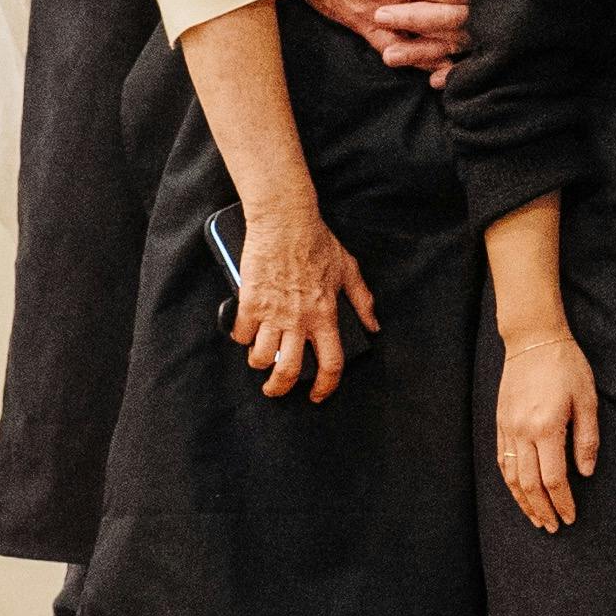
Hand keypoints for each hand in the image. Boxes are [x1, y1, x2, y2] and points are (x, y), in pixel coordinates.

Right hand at [230, 194, 377, 401]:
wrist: (286, 221)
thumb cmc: (317, 242)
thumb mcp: (348, 271)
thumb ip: (362, 300)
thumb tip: (373, 324)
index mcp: (325, 315)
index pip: (331, 363)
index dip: (325, 386)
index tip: (317, 395)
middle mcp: (299, 319)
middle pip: (289, 370)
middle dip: (280, 388)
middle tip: (276, 389)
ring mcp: (273, 312)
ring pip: (261, 357)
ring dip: (260, 363)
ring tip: (260, 360)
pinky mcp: (251, 301)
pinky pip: (242, 333)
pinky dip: (242, 339)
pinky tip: (245, 334)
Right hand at [493, 331, 598, 533]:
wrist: (532, 340)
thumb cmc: (566, 366)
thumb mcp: (587, 399)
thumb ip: (587, 439)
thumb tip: (585, 473)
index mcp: (547, 427)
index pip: (554, 479)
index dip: (563, 502)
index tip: (571, 517)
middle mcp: (522, 432)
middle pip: (530, 484)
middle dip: (542, 510)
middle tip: (553, 528)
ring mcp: (507, 428)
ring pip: (511, 477)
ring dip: (523, 502)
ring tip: (536, 519)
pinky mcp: (500, 423)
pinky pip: (502, 460)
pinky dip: (509, 482)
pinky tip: (518, 493)